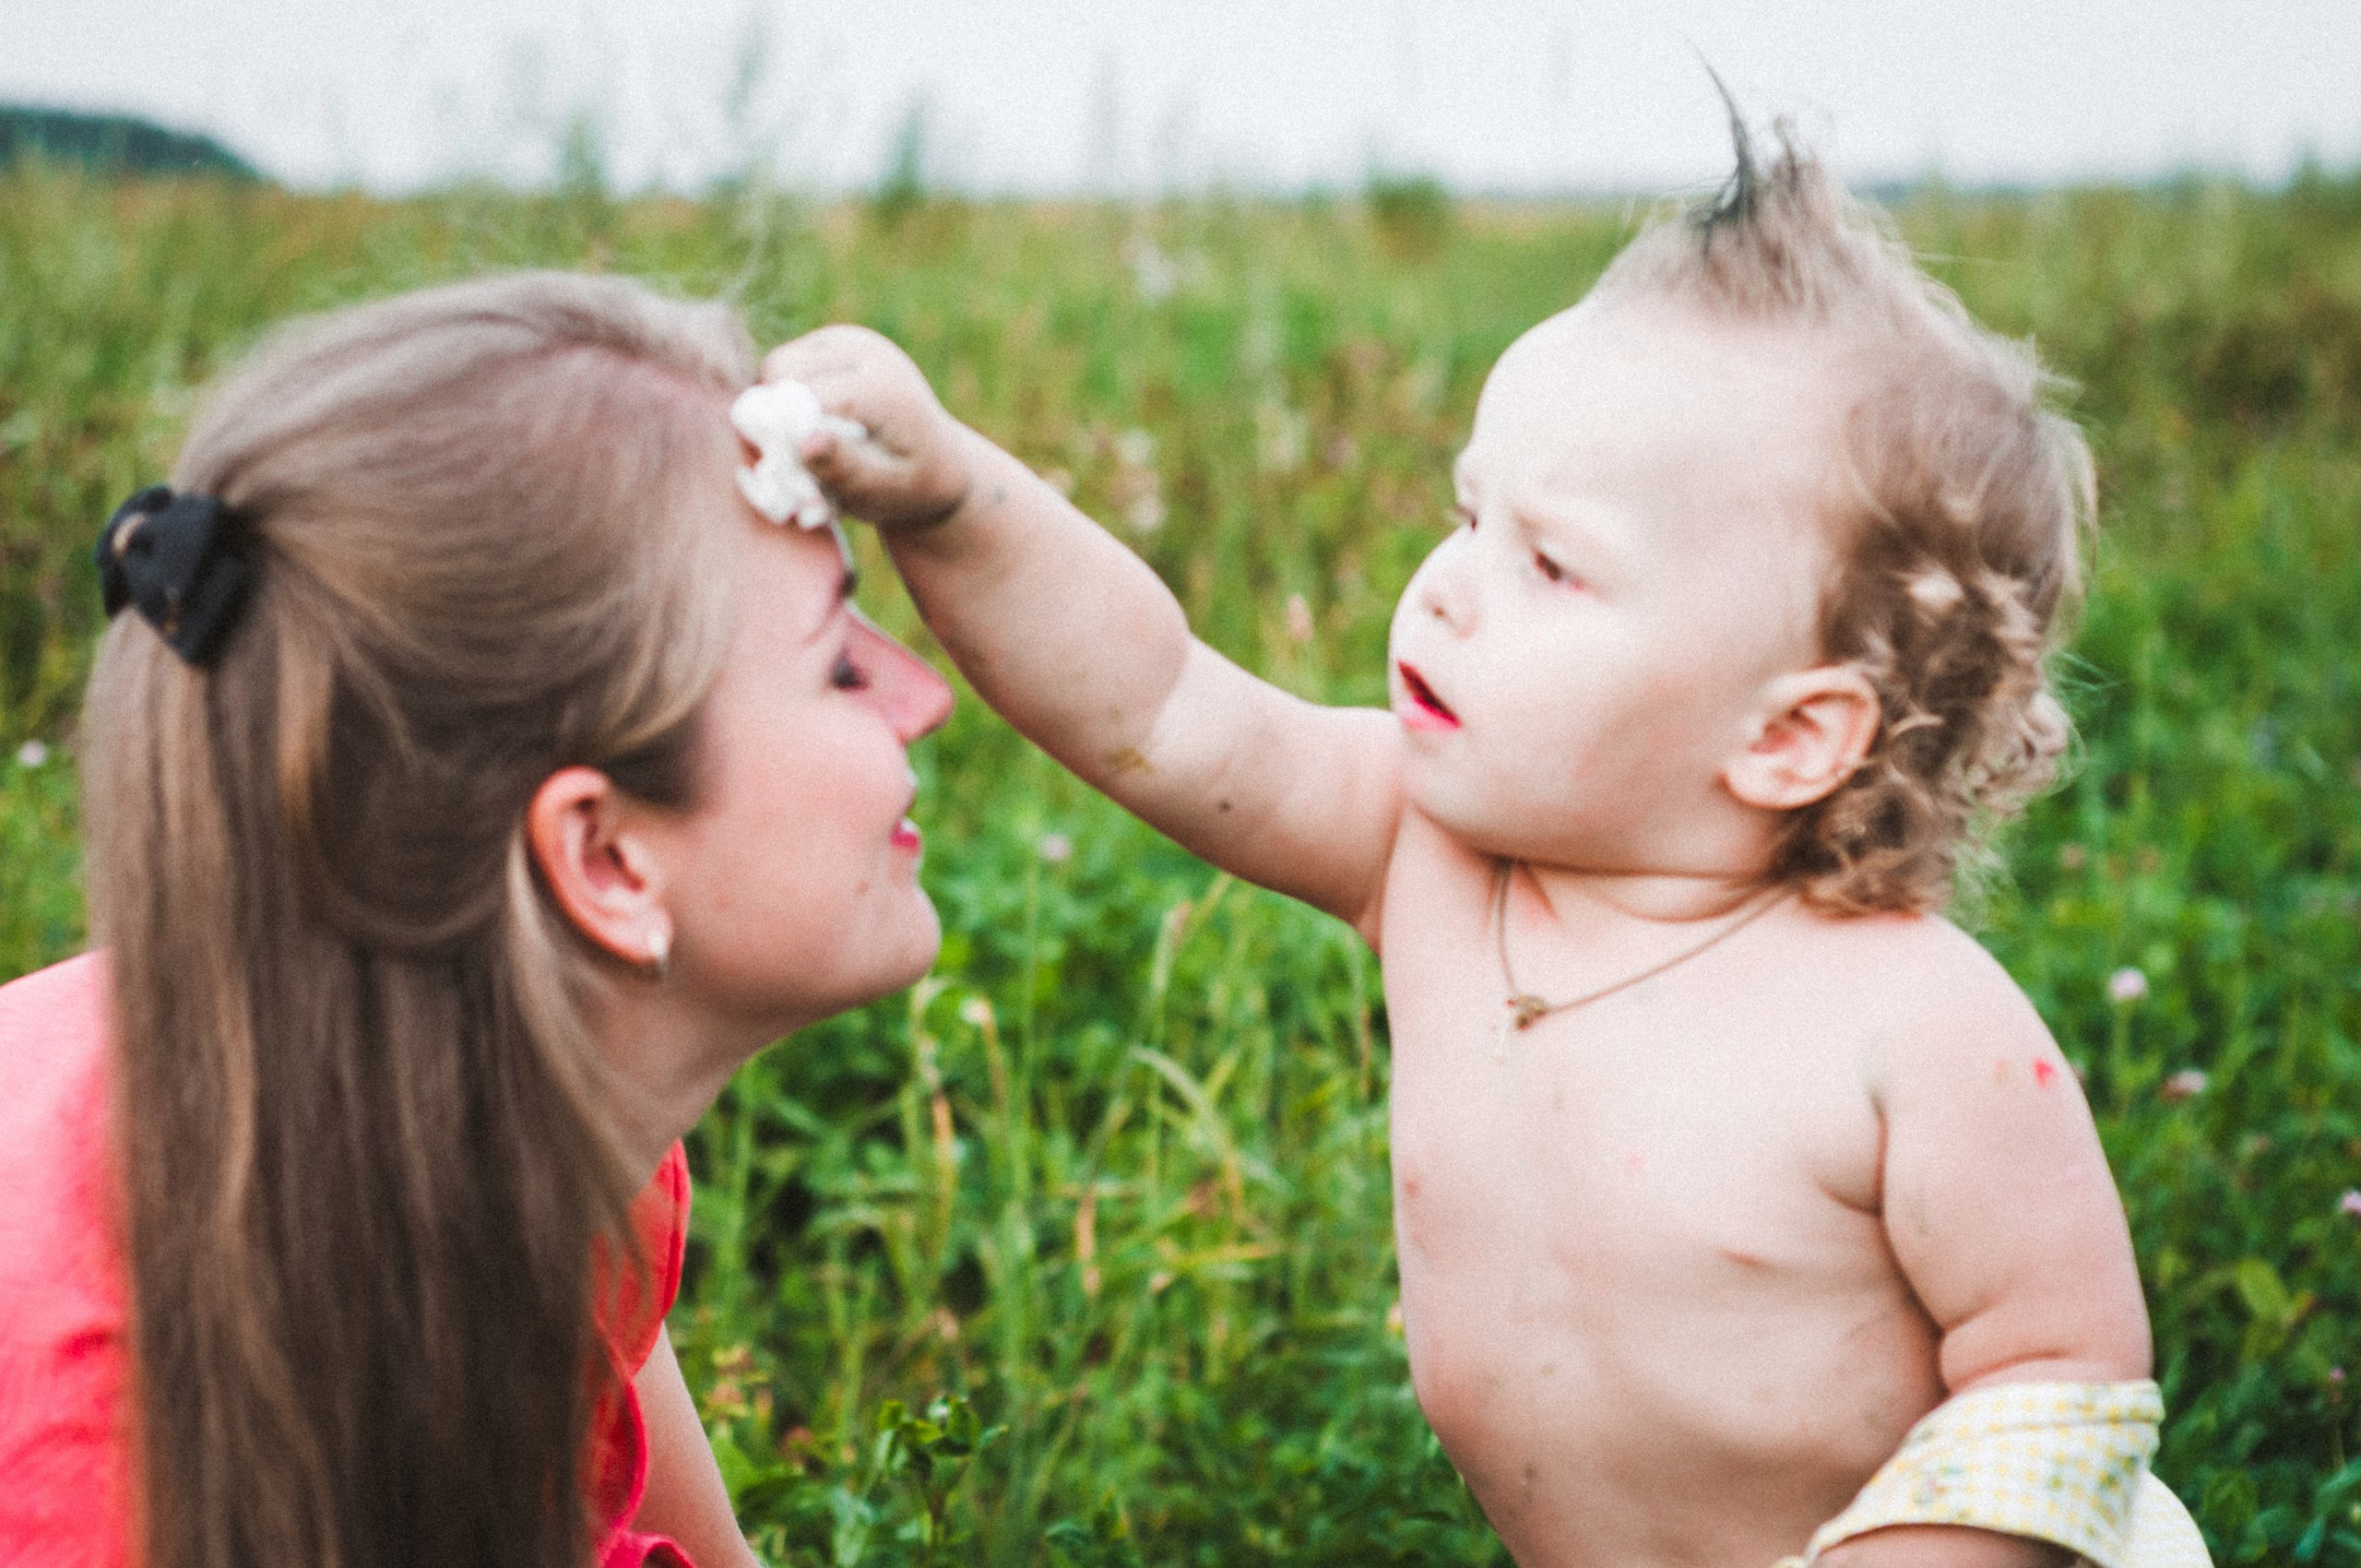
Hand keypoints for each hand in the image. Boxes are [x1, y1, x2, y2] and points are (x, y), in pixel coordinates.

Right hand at [760, 325, 974, 529]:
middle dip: (776, 419)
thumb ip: (846, 470)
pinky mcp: (832, 341)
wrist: (938, 463)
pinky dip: (782, 399)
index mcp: (884, 386)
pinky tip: (807, 427)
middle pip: (783, 371)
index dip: (784, 435)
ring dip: (776, 408)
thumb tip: (806, 441)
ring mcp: (848, 339)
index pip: (807, 397)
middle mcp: (867, 349)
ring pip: (776, 365)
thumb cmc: (909, 487)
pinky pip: (782, 365)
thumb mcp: (885, 492)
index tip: (793, 473)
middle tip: (794, 462)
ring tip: (804, 446)